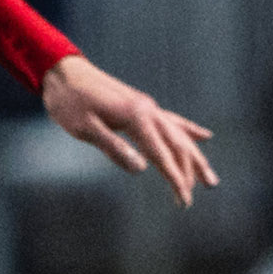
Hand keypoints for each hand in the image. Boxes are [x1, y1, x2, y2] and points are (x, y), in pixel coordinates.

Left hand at [41, 53, 217, 206]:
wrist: (63, 73)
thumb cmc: (69, 102)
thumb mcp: (84, 128)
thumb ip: (113, 147)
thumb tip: (141, 168)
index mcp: (136, 117)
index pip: (161, 155)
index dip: (174, 179)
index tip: (184, 200)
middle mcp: (148, 110)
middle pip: (177, 145)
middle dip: (188, 173)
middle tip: (190, 199)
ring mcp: (147, 107)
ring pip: (179, 135)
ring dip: (195, 157)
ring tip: (209, 179)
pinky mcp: (142, 106)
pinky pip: (173, 121)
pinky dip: (189, 130)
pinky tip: (205, 136)